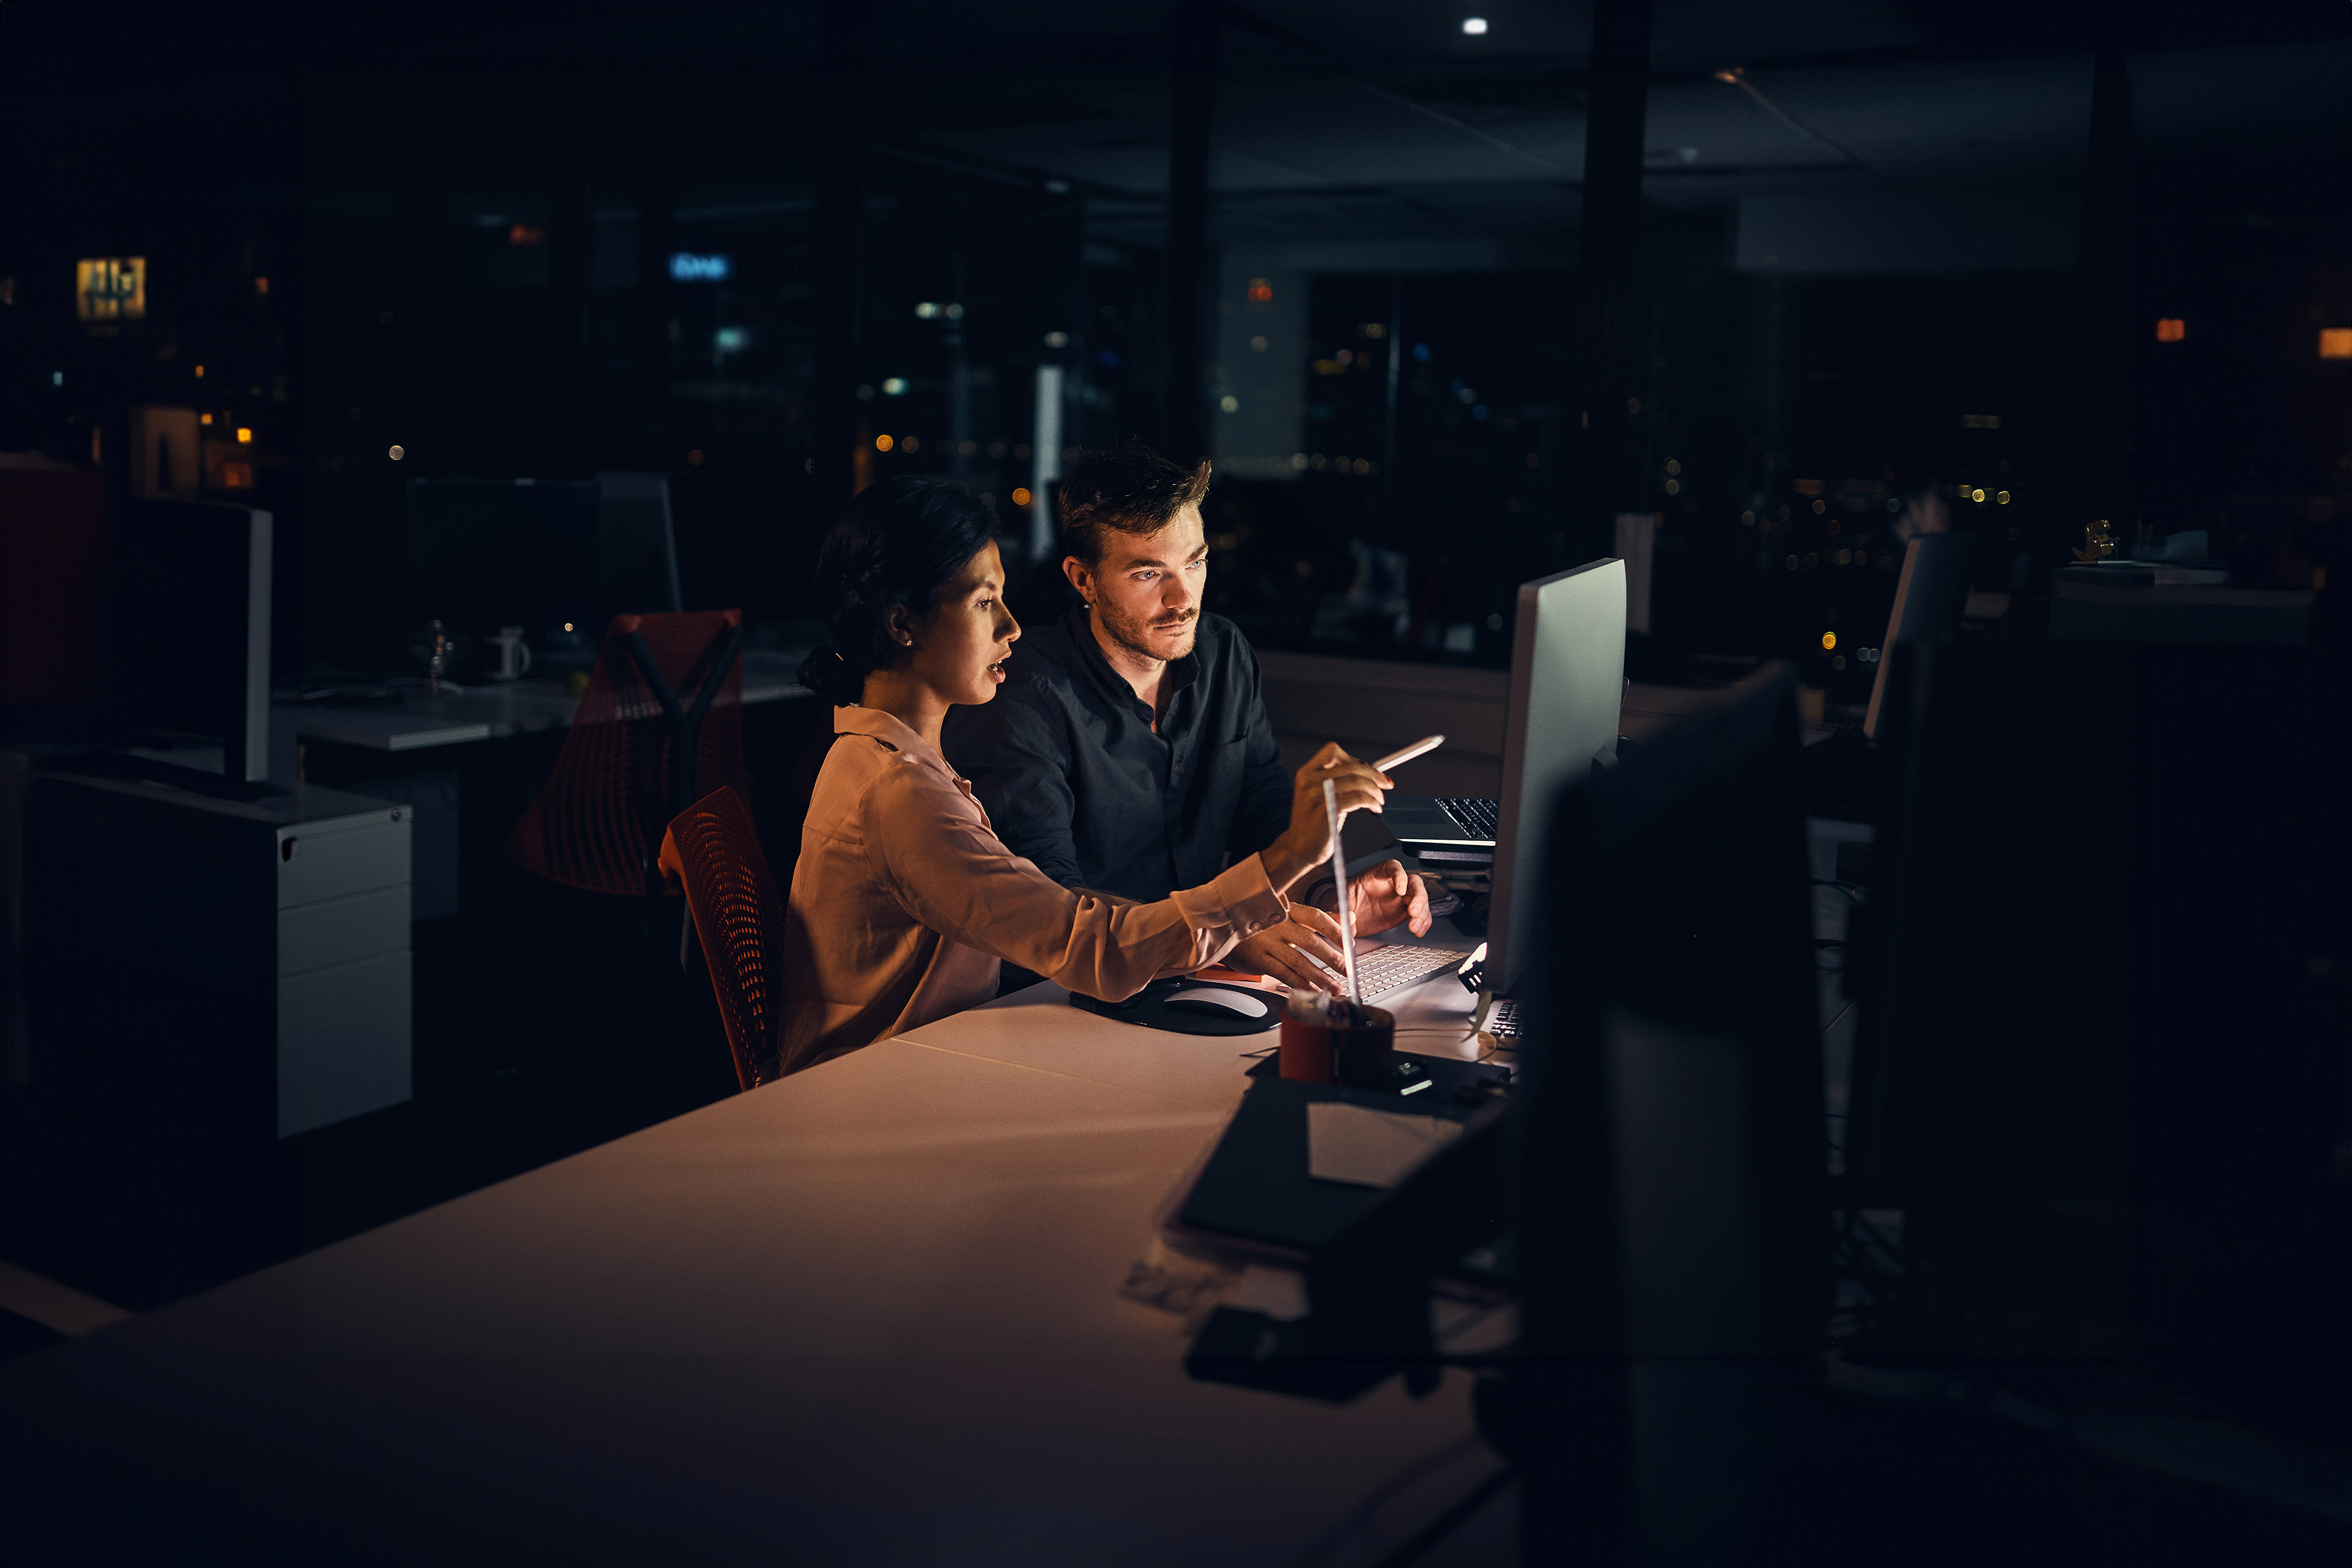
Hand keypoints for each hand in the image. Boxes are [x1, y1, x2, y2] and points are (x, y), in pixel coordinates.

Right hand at [1224, 905, 1349, 994]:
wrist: (1225, 927)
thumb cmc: (1264, 923)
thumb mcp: (1291, 915)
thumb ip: (1322, 919)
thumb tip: (1350, 918)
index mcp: (1289, 910)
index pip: (1316, 917)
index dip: (1335, 930)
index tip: (1350, 944)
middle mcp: (1278, 924)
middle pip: (1310, 941)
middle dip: (1332, 957)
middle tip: (1347, 970)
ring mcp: (1266, 942)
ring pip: (1297, 961)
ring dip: (1318, 976)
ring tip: (1333, 987)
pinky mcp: (1257, 959)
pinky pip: (1281, 973)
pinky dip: (1298, 983)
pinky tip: (1311, 990)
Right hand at [1261, 742, 1390, 891]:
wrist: (1298, 849)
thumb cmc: (1312, 824)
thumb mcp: (1318, 795)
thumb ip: (1335, 781)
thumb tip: (1366, 770)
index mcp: (1306, 773)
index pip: (1332, 751)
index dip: (1353, 758)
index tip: (1367, 770)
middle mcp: (1309, 781)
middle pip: (1351, 766)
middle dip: (1374, 774)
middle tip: (1386, 783)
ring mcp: (1317, 795)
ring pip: (1357, 781)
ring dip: (1375, 790)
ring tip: (1379, 800)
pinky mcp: (1327, 810)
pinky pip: (1358, 798)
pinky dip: (1372, 801)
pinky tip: (1375, 808)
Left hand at [1346, 859, 1432, 938]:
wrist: (1345, 915)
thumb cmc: (1343, 900)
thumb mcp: (1338, 901)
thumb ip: (1342, 909)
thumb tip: (1347, 920)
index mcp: (1375, 875)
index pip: (1392, 867)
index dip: (1399, 875)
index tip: (1400, 889)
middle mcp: (1391, 884)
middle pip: (1413, 882)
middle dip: (1418, 896)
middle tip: (1413, 911)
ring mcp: (1400, 898)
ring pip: (1420, 899)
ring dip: (1422, 913)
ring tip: (1414, 927)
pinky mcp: (1404, 912)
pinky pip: (1420, 915)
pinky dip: (1423, 923)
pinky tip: (1418, 930)